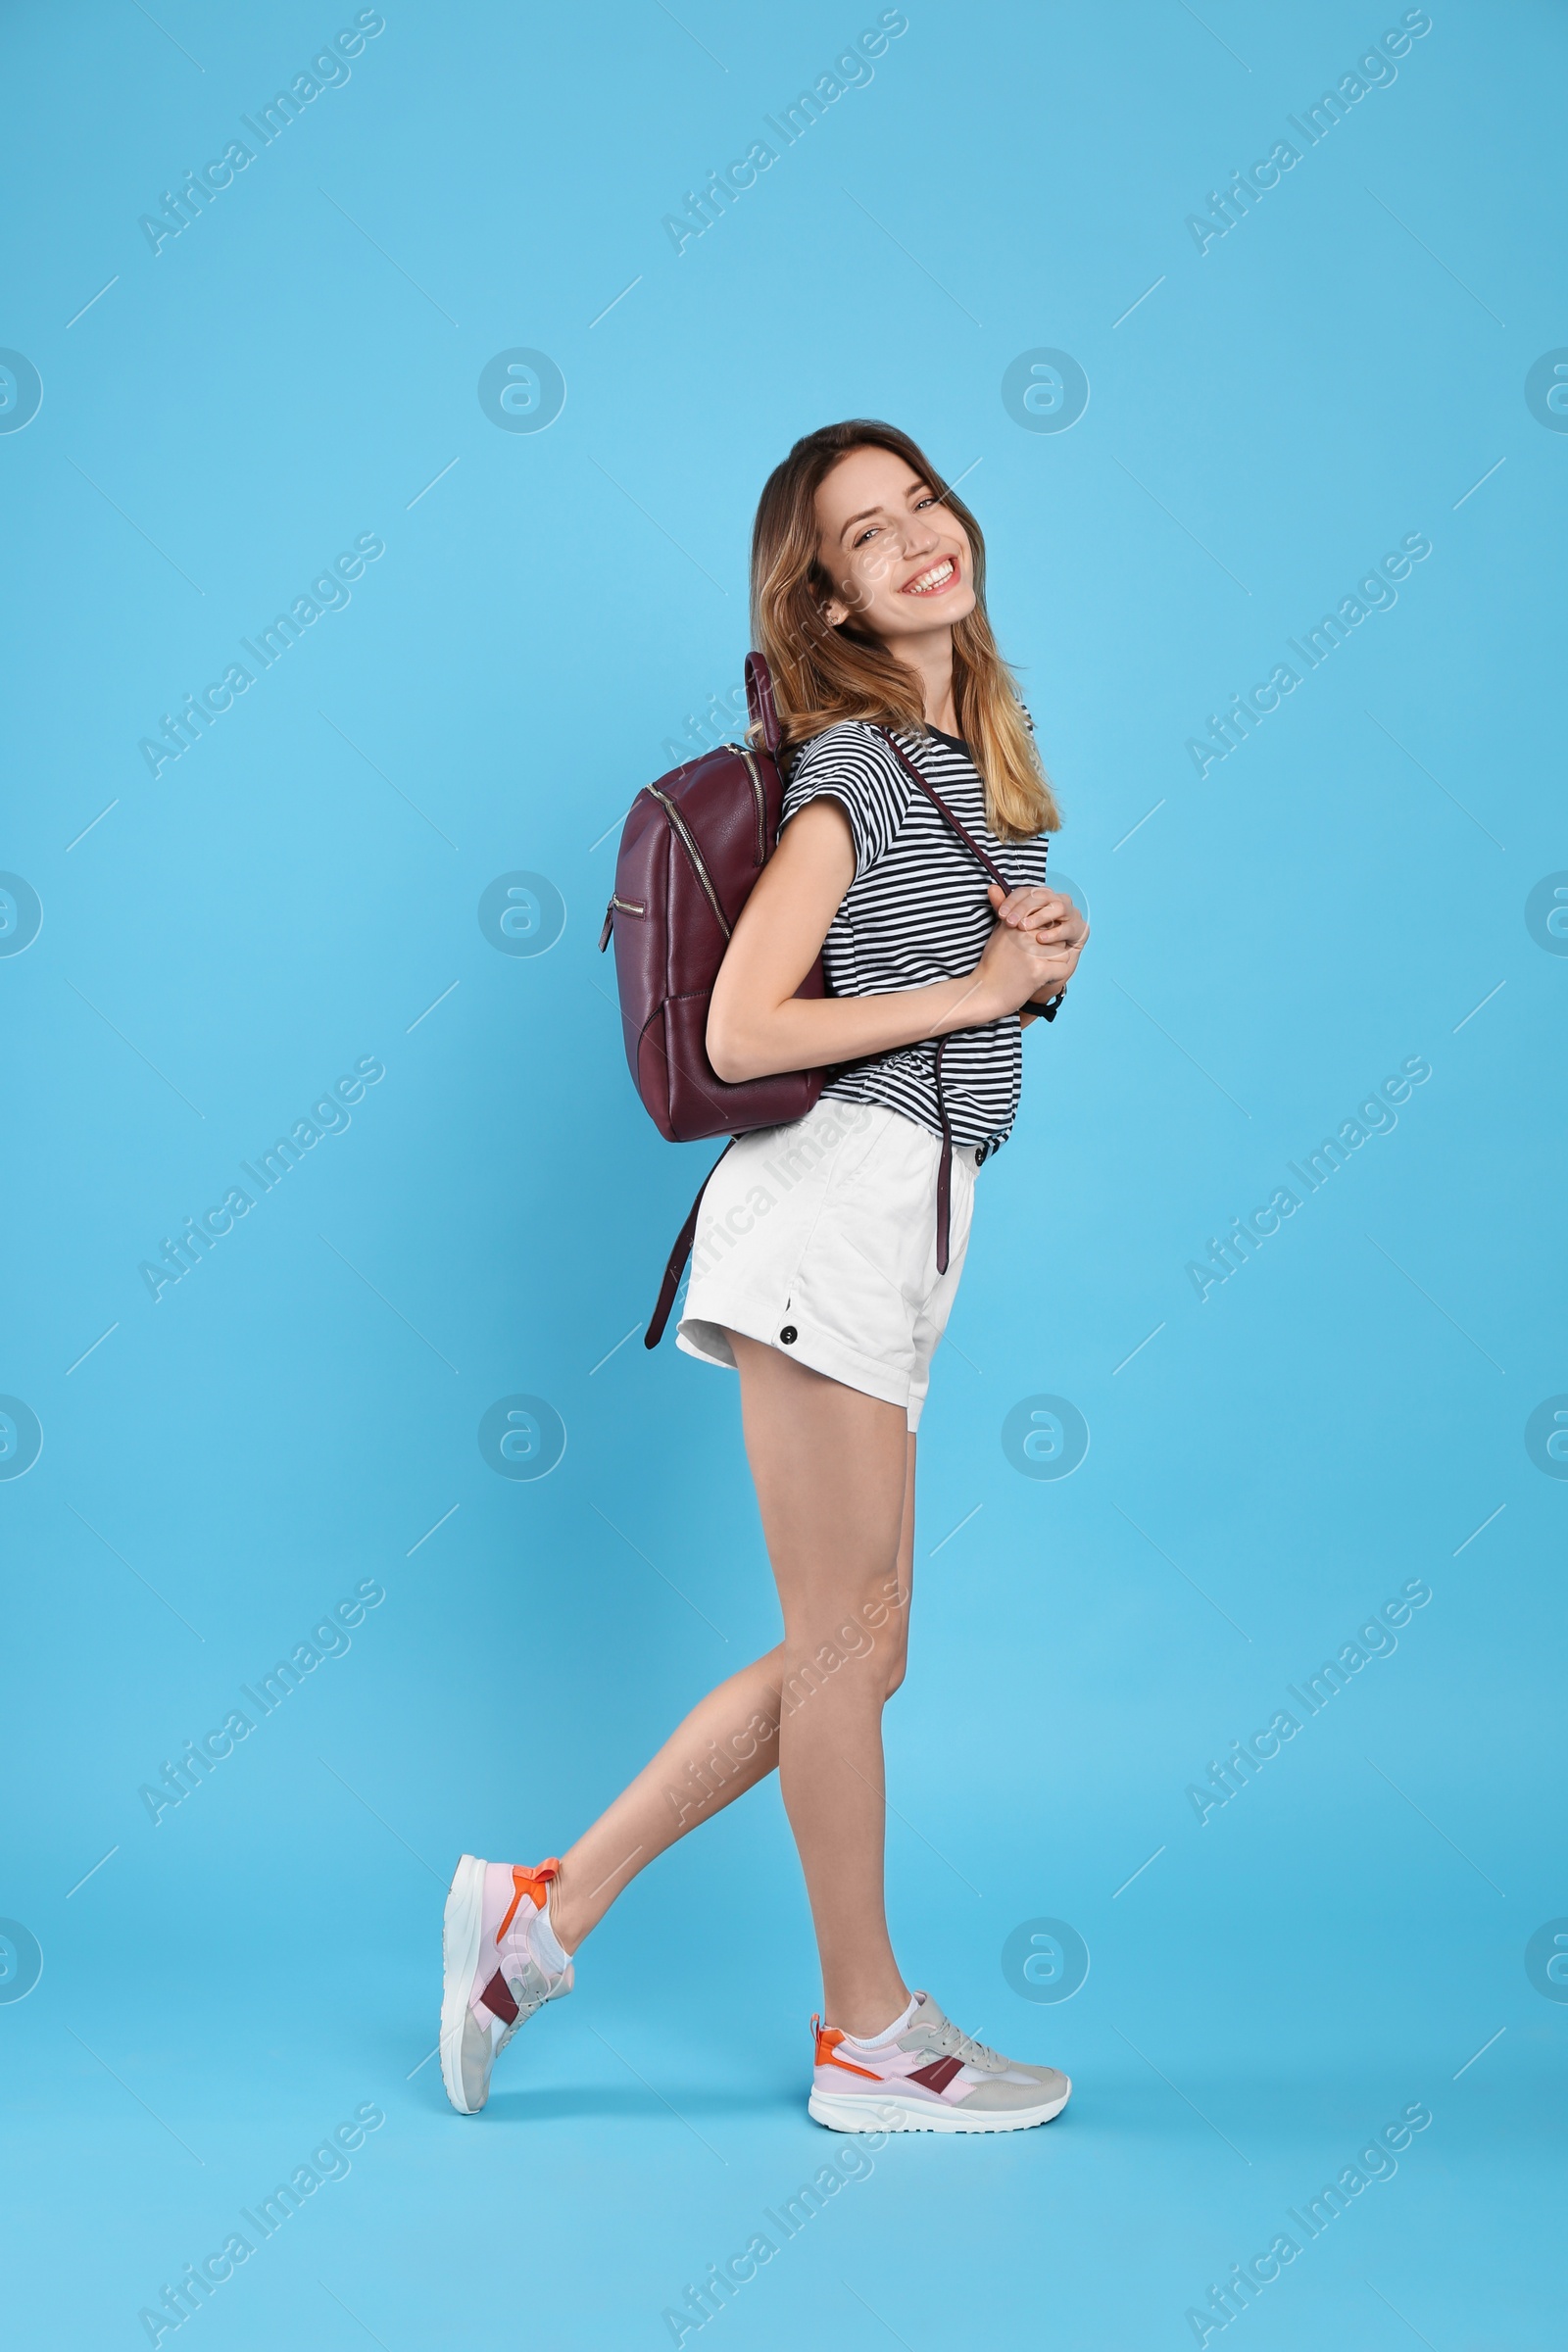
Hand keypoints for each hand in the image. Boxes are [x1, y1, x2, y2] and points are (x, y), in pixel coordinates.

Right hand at [983, 883, 1086, 1011]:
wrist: (984, 993)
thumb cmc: (993, 964)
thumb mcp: (998, 932)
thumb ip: (1005, 910)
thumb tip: (994, 886)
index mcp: (1016, 922)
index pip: (1047, 922)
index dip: (1042, 938)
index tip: (1026, 951)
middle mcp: (1024, 934)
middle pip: (1056, 936)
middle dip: (1049, 951)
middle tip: (1027, 963)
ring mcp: (1032, 952)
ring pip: (1062, 953)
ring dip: (1053, 964)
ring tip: (1030, 971)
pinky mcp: (1038, 970)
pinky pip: (1062, 970)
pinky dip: (1054, 977)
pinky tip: (1036, 980)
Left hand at [987, 883, 1087, 952]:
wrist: (1043, 969)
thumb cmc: (1027, 946)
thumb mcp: (1012, 928)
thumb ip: (1003, 909)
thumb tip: (991, 888)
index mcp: (1041, 898)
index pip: (1027, 891)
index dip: (1013, 900)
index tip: (1000, 915)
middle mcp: (1058, 901)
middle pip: (1042, 896)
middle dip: (1025, 908)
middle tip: (1010, 922)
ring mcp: (1072, 914)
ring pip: (1059, 906)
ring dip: (1040, 916)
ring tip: (1024, 928)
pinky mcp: (1081, 929)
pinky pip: (1070, 927)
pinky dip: (1055, 932)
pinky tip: (1040, 939)